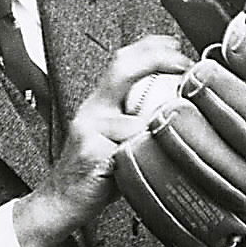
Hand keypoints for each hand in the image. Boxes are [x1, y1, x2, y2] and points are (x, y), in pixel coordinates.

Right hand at [13, 36, 189, 246]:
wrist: (61, 200)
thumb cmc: (97, 172)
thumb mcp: (119, 139)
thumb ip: (141, 120)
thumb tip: (182, 108)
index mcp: (100, 103)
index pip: (122, 61)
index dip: (150, 47)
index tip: (176, 45)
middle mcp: (92, 110)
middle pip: (122, 69)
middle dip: (157, 60)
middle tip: (184, 65)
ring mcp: (89, 129)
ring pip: (136, 120)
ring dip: (156, 131)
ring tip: (164, 145)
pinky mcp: (91, 152)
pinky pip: (127, 148)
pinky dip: (141, 155)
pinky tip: (141, 164)